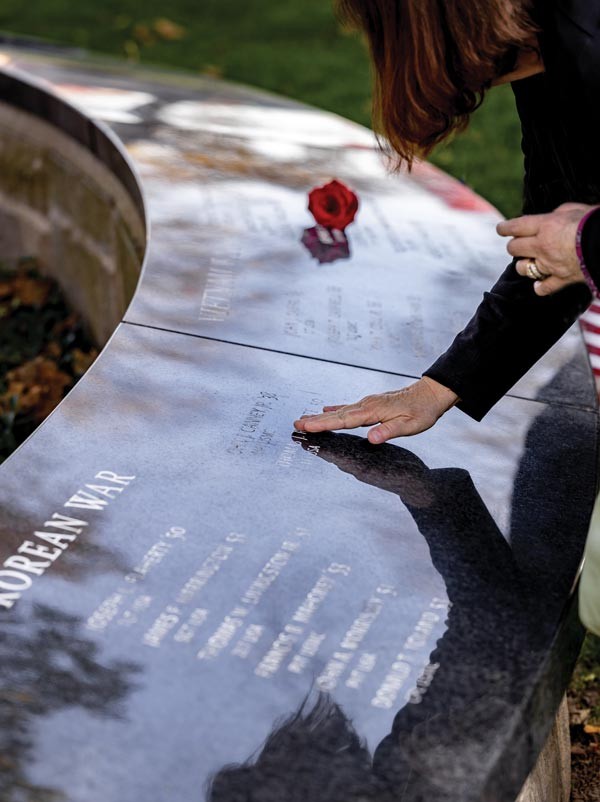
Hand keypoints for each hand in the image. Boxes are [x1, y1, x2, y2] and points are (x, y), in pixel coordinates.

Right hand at [292, 377, 457, 443]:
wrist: (430, 394)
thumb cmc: (422, 411)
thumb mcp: (410, 425)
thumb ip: (389, 431)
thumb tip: (371, 438)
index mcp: (373, 412)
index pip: (343, 420)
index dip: (323, 424)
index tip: (307, 426)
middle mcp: (366, 405)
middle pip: (336, 415)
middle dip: (315, 420)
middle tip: (296, 422)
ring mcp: (367, 403)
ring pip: (339, 411)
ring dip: (320, 416)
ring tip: (304, 418)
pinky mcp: (371, 404)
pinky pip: (347, 408)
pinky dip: (334, 410)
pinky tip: (326, 410)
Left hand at [496, 202, 593, 295]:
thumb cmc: (593, 222)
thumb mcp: (575, 209)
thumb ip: (558, 213)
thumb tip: (551, 217)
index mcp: (545, 226)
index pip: (516, 226)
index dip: (505, 228)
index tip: (501, 229)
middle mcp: (542, 246)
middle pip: (514, 248)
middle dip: (514, 246)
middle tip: (519, 244)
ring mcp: (549, 264)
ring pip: (523, 268)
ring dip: (523, 265)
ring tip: (529, 261)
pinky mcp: (561, 279)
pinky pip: (543, 287)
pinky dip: (539, 286)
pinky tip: (539, 284)